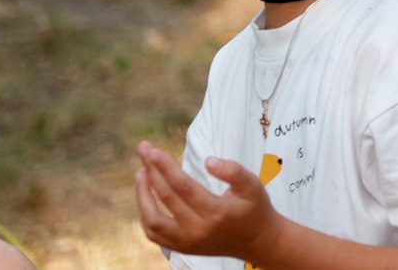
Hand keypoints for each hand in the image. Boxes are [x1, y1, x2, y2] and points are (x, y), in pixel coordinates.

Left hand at [134, 141, 277, 260]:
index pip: (182, 187)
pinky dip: (145, 215)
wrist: (257, 242)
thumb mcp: (253, 185)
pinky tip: (146, 196)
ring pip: (152, 220)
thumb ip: (233, 171)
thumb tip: (208, 161)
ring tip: (140, 172)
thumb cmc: (255, 208)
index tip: (153, 150)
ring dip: (142, 195)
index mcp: (215, 212)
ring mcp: (186, 242)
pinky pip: (154, 233)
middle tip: (144, 149)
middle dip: (151, 171)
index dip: (165, 167)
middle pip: (166, 197)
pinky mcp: (181, 248)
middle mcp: (197, 229)